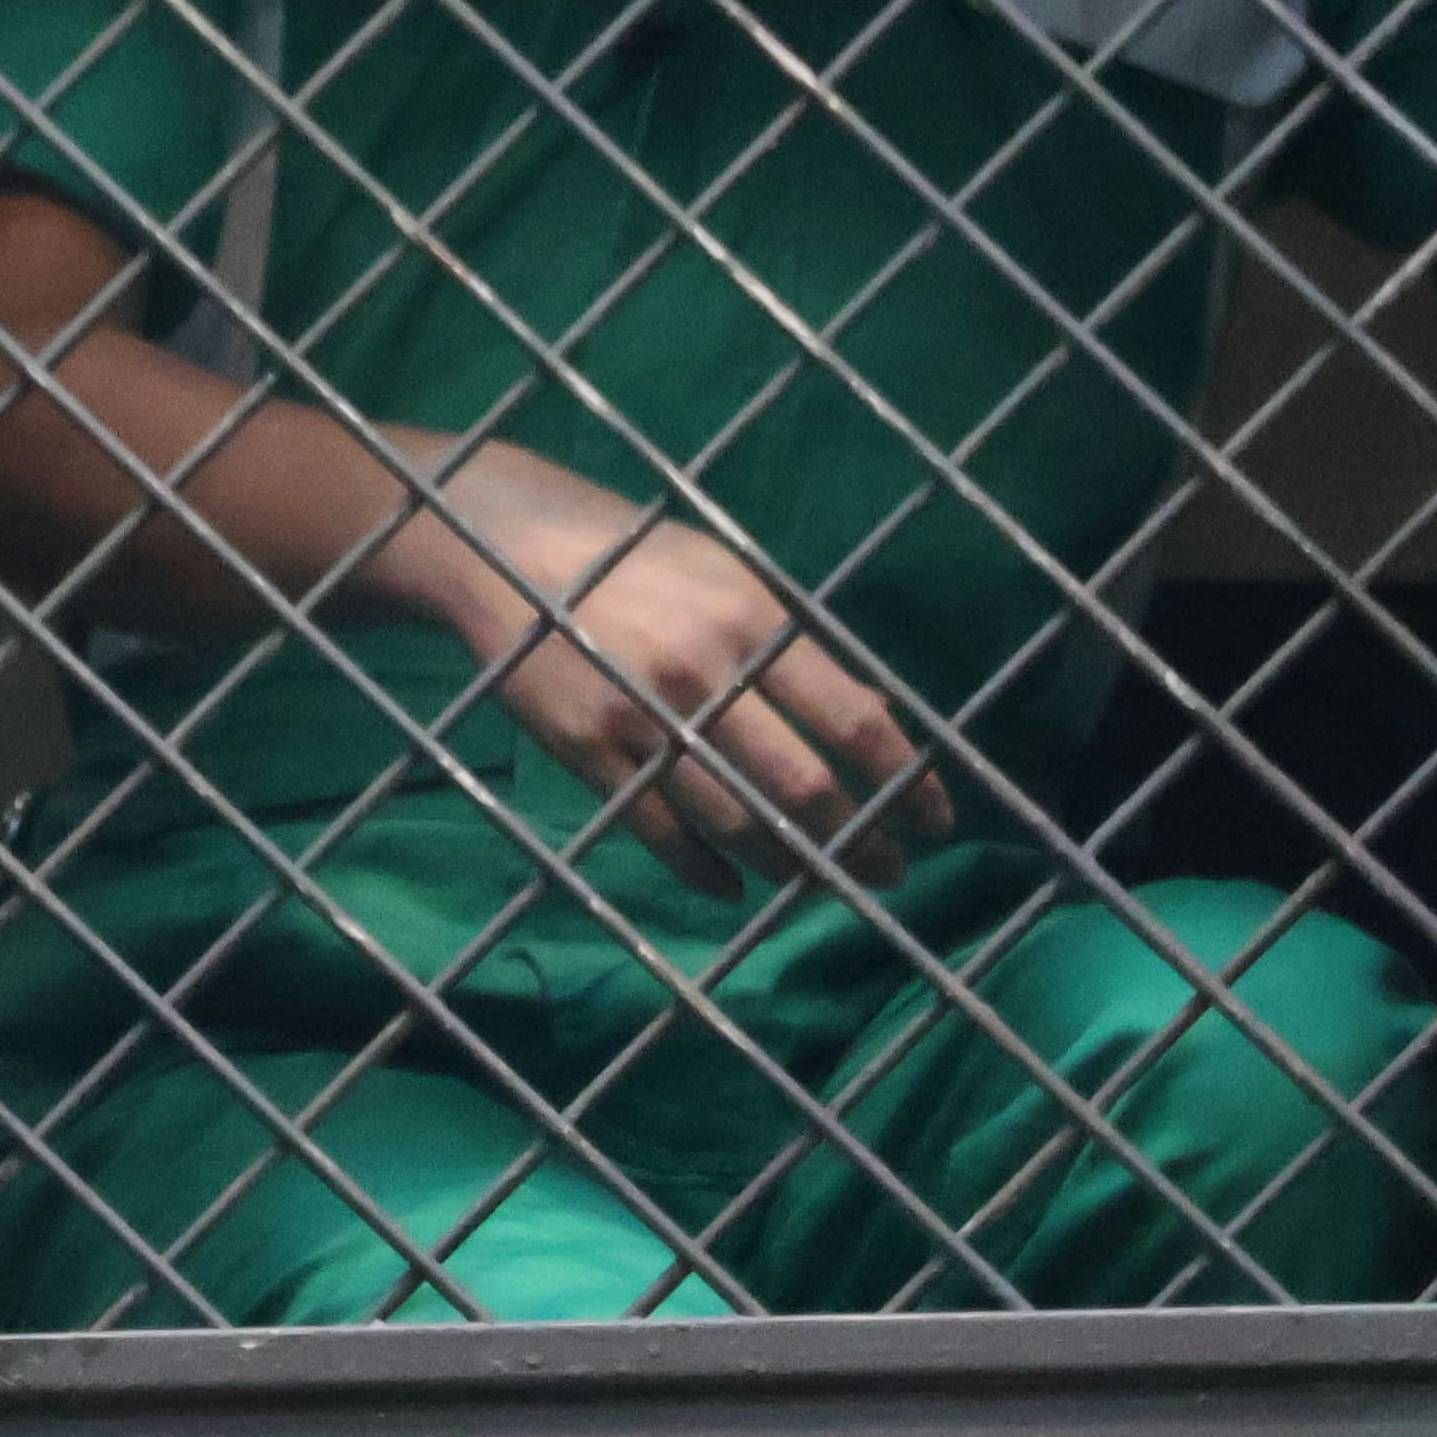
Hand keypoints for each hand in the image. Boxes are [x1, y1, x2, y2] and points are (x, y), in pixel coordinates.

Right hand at [380, 440, 951, 893]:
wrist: (503, 549)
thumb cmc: (635, 556)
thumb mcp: (729, 576)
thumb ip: (797, 647)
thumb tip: (877, 723)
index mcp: (751, 621)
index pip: (853, 722)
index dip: (906, 783)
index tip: (934, 822)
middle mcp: (703, 674)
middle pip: (804, 788)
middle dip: (861, 843)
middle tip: (890, 871)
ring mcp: (641, 720)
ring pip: (738, 823)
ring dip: (794, 867)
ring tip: (825, 883)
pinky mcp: (587, 753)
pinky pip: (661, 833)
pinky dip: (705, 871)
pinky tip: (734, 887)